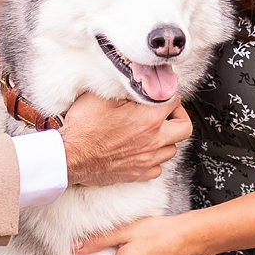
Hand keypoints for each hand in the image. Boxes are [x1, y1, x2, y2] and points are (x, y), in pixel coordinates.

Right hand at [61, 93, 191, 188]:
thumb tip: (134, 81)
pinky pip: (158, 168)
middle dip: (177, 117)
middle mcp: (153, 141)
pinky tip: (143, 150)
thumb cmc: (83, 128)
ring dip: (166, 138)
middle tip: (166, 112)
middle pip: (184, 128)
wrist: (70, 156)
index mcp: (148, 119)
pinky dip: (154, 159)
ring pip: (172, 149)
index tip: (160, 94)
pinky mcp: (138, 174)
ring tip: (153, 131)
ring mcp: (147, 159)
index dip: (167, 94)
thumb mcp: (102, 96)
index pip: (174, 101)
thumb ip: (124, 87)